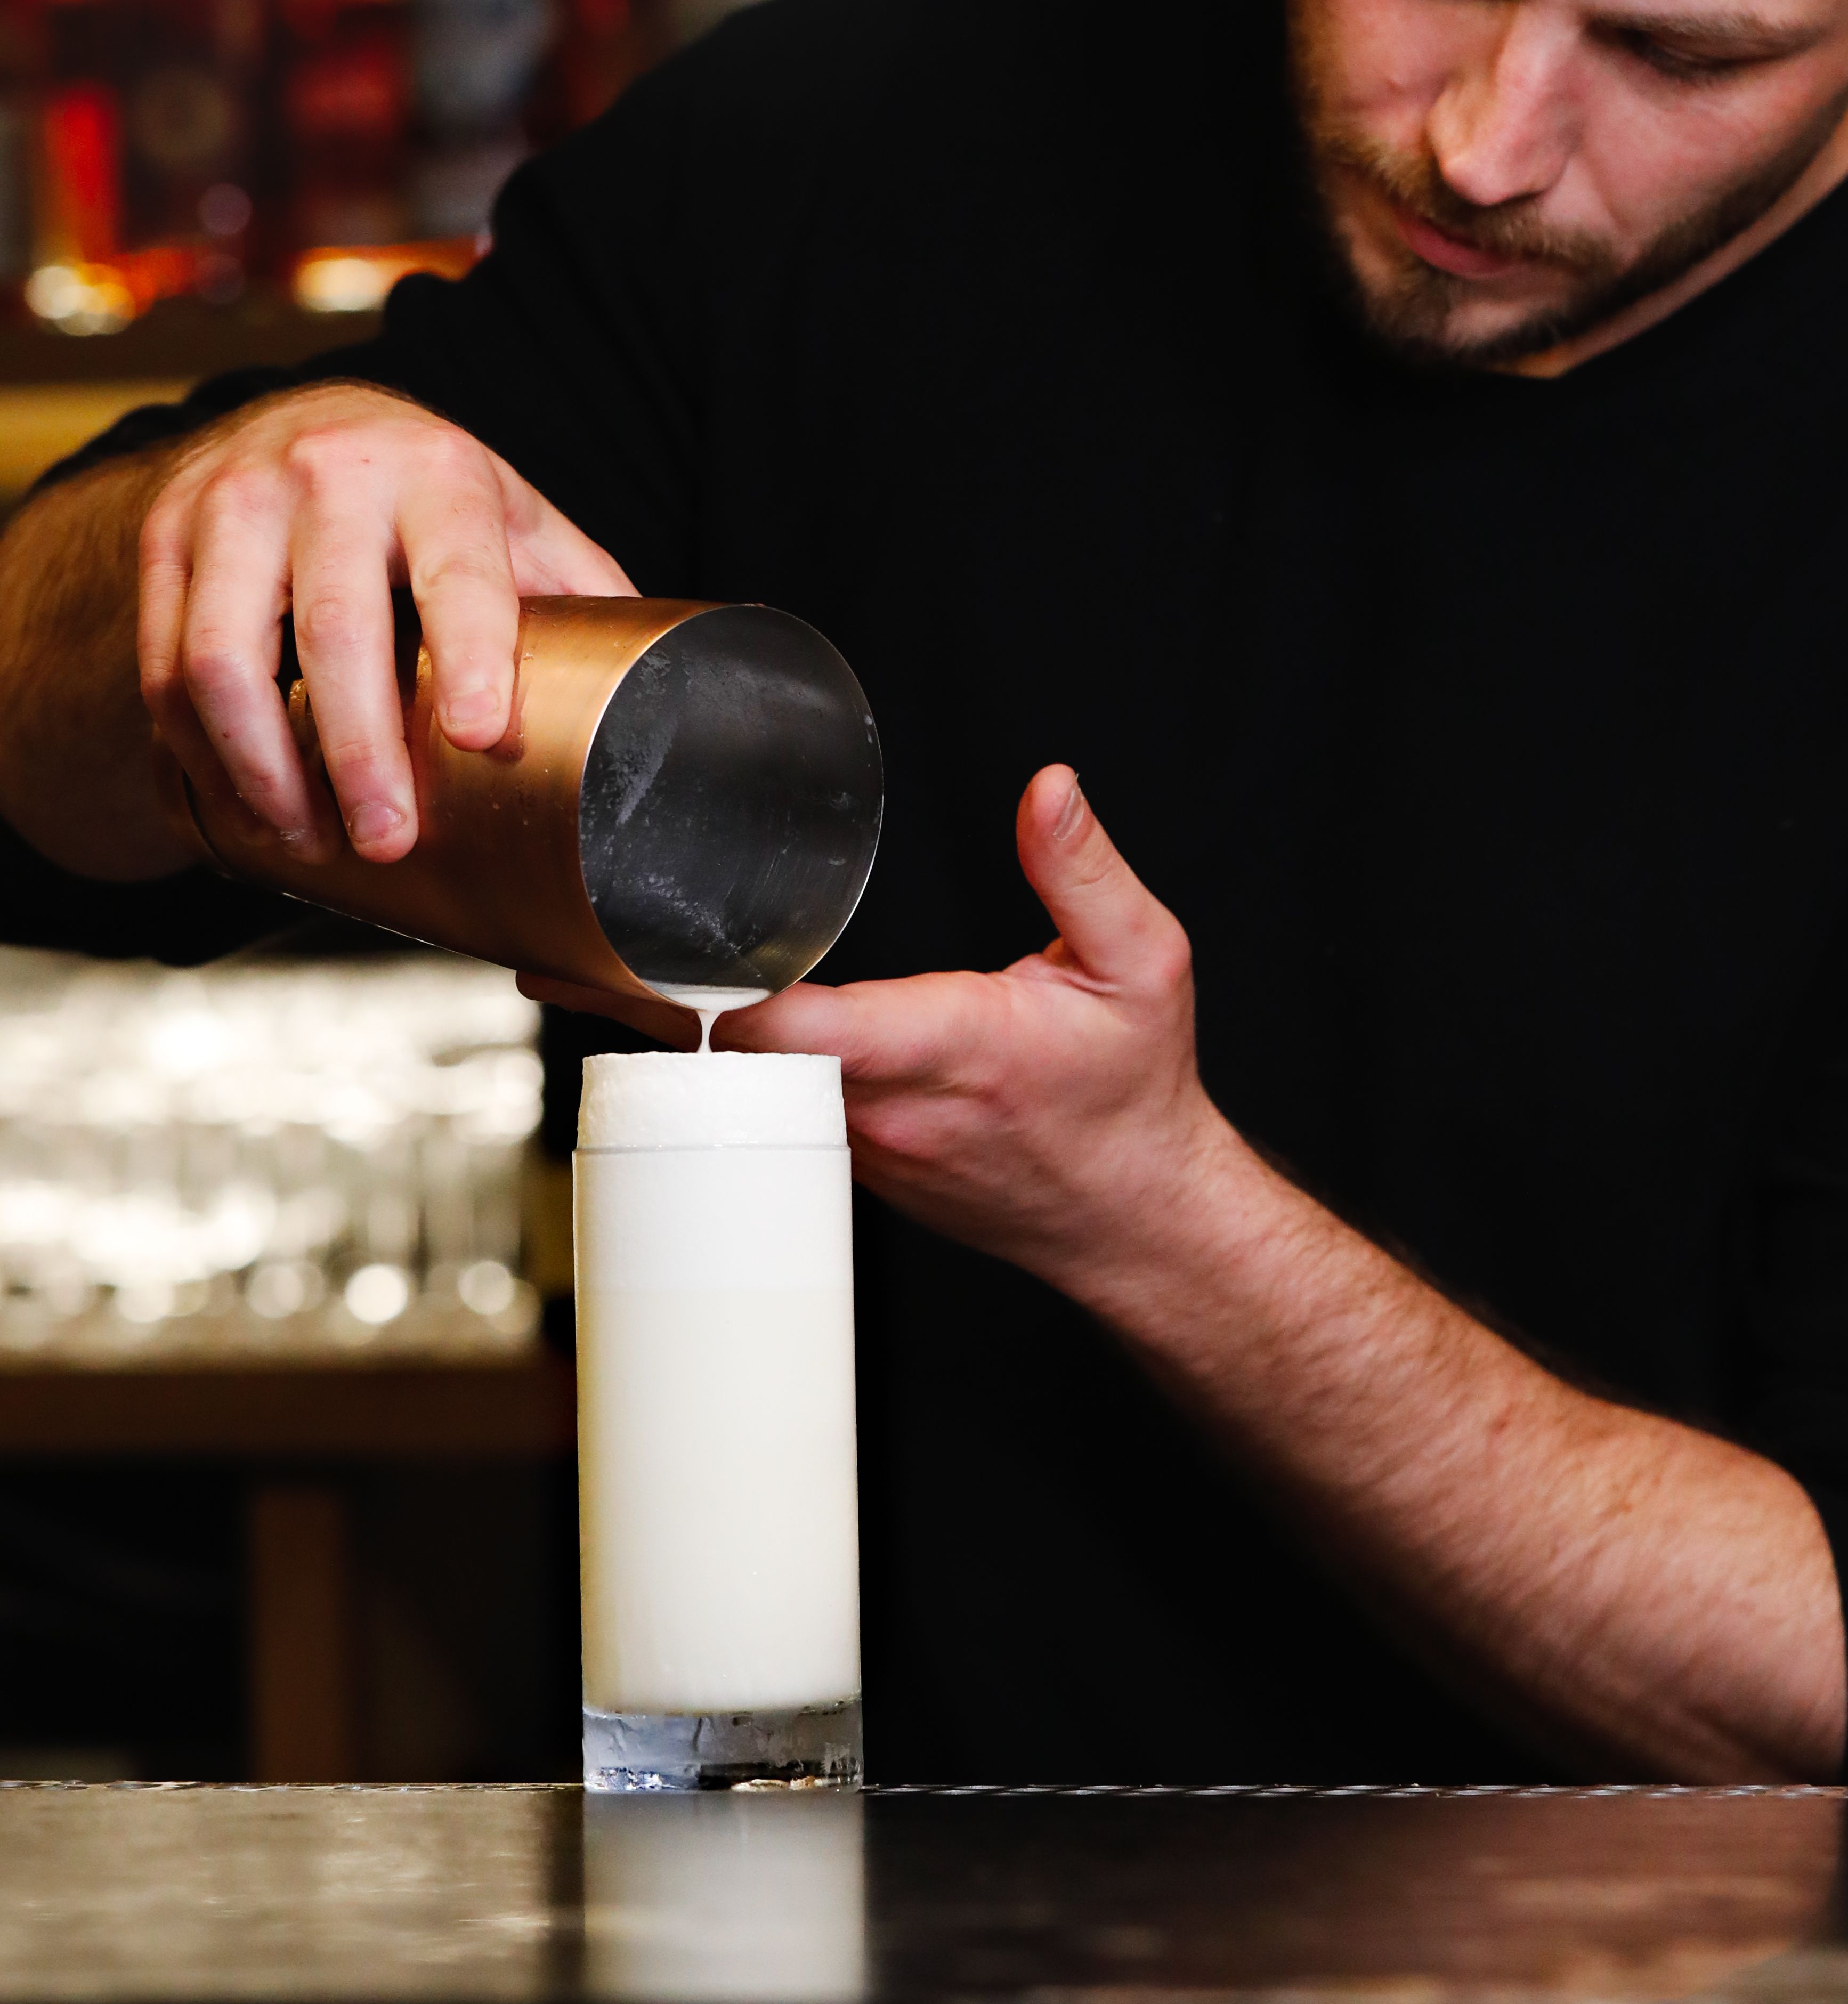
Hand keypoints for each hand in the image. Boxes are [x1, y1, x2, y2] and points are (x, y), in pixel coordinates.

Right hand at [141, 381, 631, 867]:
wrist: (310, 422)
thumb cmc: (433, 494)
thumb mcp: (518, 520)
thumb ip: (580, 594)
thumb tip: (674, 690)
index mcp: (438, 472)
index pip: (458, 569)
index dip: (472, 653)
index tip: (481, 734)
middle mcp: (328, 475)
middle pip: (334, 629)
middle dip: (359, 751)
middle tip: (388, 838)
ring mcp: (233, 501)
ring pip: (222, 656)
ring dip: (261, 768)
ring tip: (306, 839)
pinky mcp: (168, 537)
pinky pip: (164, 661)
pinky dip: (198, 748)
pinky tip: (244, 799)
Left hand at [526, 765, 1241, 1299]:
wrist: (1138, 1218)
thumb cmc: (1135, 1092)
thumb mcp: (1142, 966)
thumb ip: (1085, 872)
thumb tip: (1048, 785)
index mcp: (941, 1050)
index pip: (789, 1025)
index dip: (701, 987)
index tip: (626, 941)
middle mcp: (880, 1112)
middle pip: (726, 1056)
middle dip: (639, 1001)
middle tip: (549, 939)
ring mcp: (855, 1150)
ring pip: (733, 1089)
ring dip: (667, 1033)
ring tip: (579, 960)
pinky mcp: (849, 1165)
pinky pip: (759, 1111)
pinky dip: (715, 1066)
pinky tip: (673, 1017)